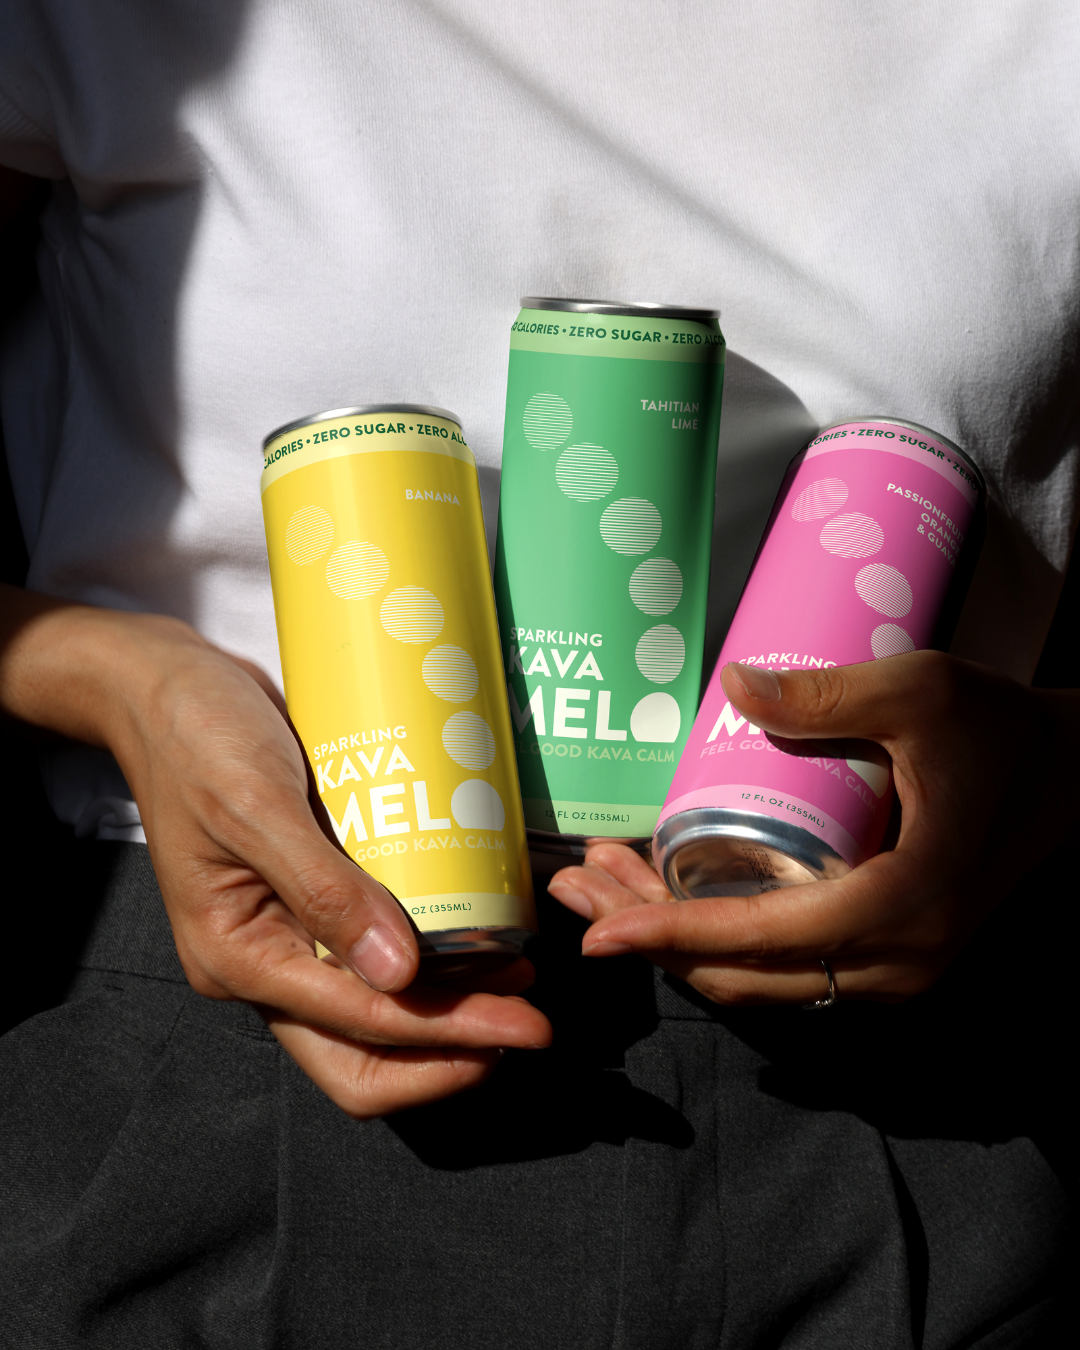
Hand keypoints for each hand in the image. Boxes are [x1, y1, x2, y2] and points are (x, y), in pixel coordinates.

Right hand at [0, 588, 550, 1114]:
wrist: (168, 689)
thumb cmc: (198, 737)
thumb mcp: (255, 804)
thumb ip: (322, 889)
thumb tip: (399, 974)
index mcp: (236, 955)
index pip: (357, 1024)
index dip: (445, 1035)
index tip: (523, 1028)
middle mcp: (261, 961)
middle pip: (362, 1053)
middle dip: (450, 1051)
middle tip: (527, 1024)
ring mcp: (287, 935)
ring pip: (373, 1014)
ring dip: (446, 1014)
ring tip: (516, 985)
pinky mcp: (310, 902)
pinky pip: (373, 957)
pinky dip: (427, 964)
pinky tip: (478, 938)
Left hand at [548, 652, 1078, 1004]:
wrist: (1068, 777)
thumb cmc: (999, 733)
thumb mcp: (922, 692)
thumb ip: (831, 693)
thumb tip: (733, 683)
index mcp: (903, 904)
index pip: (765, 939)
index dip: (674, 936)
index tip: (599, 930)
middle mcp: (897, 961)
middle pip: (746, 975)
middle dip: (653, 941)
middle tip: (578, 889)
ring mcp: (894, 971)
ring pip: (762, 982)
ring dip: (678, 946)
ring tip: (603, 888)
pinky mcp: (888, 960)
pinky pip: (788, 971)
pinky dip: (722, 945)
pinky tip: (670, 898)